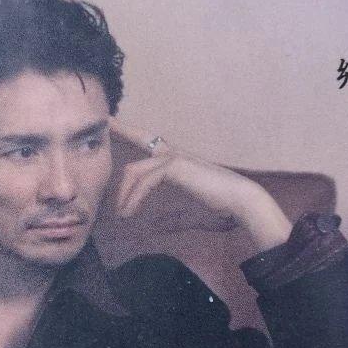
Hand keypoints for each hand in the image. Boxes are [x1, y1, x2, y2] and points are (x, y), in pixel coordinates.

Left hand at [110, 122, 292, 252]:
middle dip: (122, 130)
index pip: (150, 141)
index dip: (132, 130)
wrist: (242, 201)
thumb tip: (155, 226)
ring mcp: (175, 158)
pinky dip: (134, 199)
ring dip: (124, 194)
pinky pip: (145, 182)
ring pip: (135, 170)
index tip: (115, 123)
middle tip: (105, 122)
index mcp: (179, 161)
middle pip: (141, 140)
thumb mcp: (190, 213)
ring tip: (121, 214)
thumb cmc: (223, 208)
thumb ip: (171, 218)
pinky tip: (129, 213)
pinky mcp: (175, 167)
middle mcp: (175, 154)